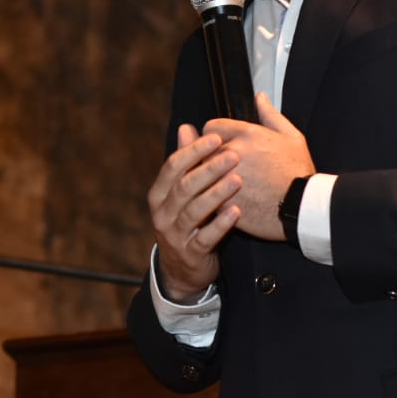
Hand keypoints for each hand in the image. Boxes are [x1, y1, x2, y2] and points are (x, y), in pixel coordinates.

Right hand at [148, 123, 242, 302]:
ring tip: (238, 180)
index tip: (216, 137)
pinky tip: (237, 211)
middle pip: (184, 186)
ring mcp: (174, 235)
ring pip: (194, 210)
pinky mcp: (191, 254)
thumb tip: (186, 127)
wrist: (183, 270)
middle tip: (233, 154)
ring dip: (217, 193)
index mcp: (159, 194)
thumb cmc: (188, 222)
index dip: (194, 150)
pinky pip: (206, 237)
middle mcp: (162, 213)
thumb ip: (186, 162)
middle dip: (209, 168)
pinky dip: (221, 224)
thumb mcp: (182, 192)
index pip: (172, 166)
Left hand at [205, 93, 315, 240]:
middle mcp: (233, 152)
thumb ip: (270, 114)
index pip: (210, 128)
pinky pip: (204, 196)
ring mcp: (225, 177)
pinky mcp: (222, 201)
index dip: (216, 137)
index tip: (222, 146)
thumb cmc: (298, 172)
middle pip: (201, 150)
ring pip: (199, 173)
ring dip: (205, 178)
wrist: (302, 207)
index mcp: (247, 134)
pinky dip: (210, 198)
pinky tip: (223, 200)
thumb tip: (260, 96)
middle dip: (208, 157)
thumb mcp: (291, 137)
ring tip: (219, 185)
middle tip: (221, 167)